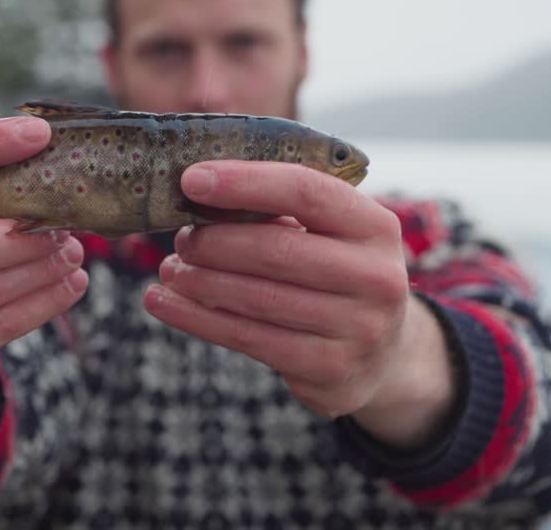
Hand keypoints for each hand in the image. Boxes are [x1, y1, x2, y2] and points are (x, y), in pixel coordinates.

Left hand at [144, 161, 455, 446]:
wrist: (385, 354)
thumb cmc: (339, 274)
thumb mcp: (332, 235)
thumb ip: (282, 210)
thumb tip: (198, 189)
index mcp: (376, 227)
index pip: (306, 191)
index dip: (244, 183)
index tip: (191, 180)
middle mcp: (377, 278)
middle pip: (276, 249)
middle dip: (215, 241)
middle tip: (182, 238)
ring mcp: (358, 329)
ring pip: (257, 298)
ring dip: (199, 281)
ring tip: (169, 270)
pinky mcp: (329, 369)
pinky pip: (248, 339)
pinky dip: (197, 318)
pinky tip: (166, 303)